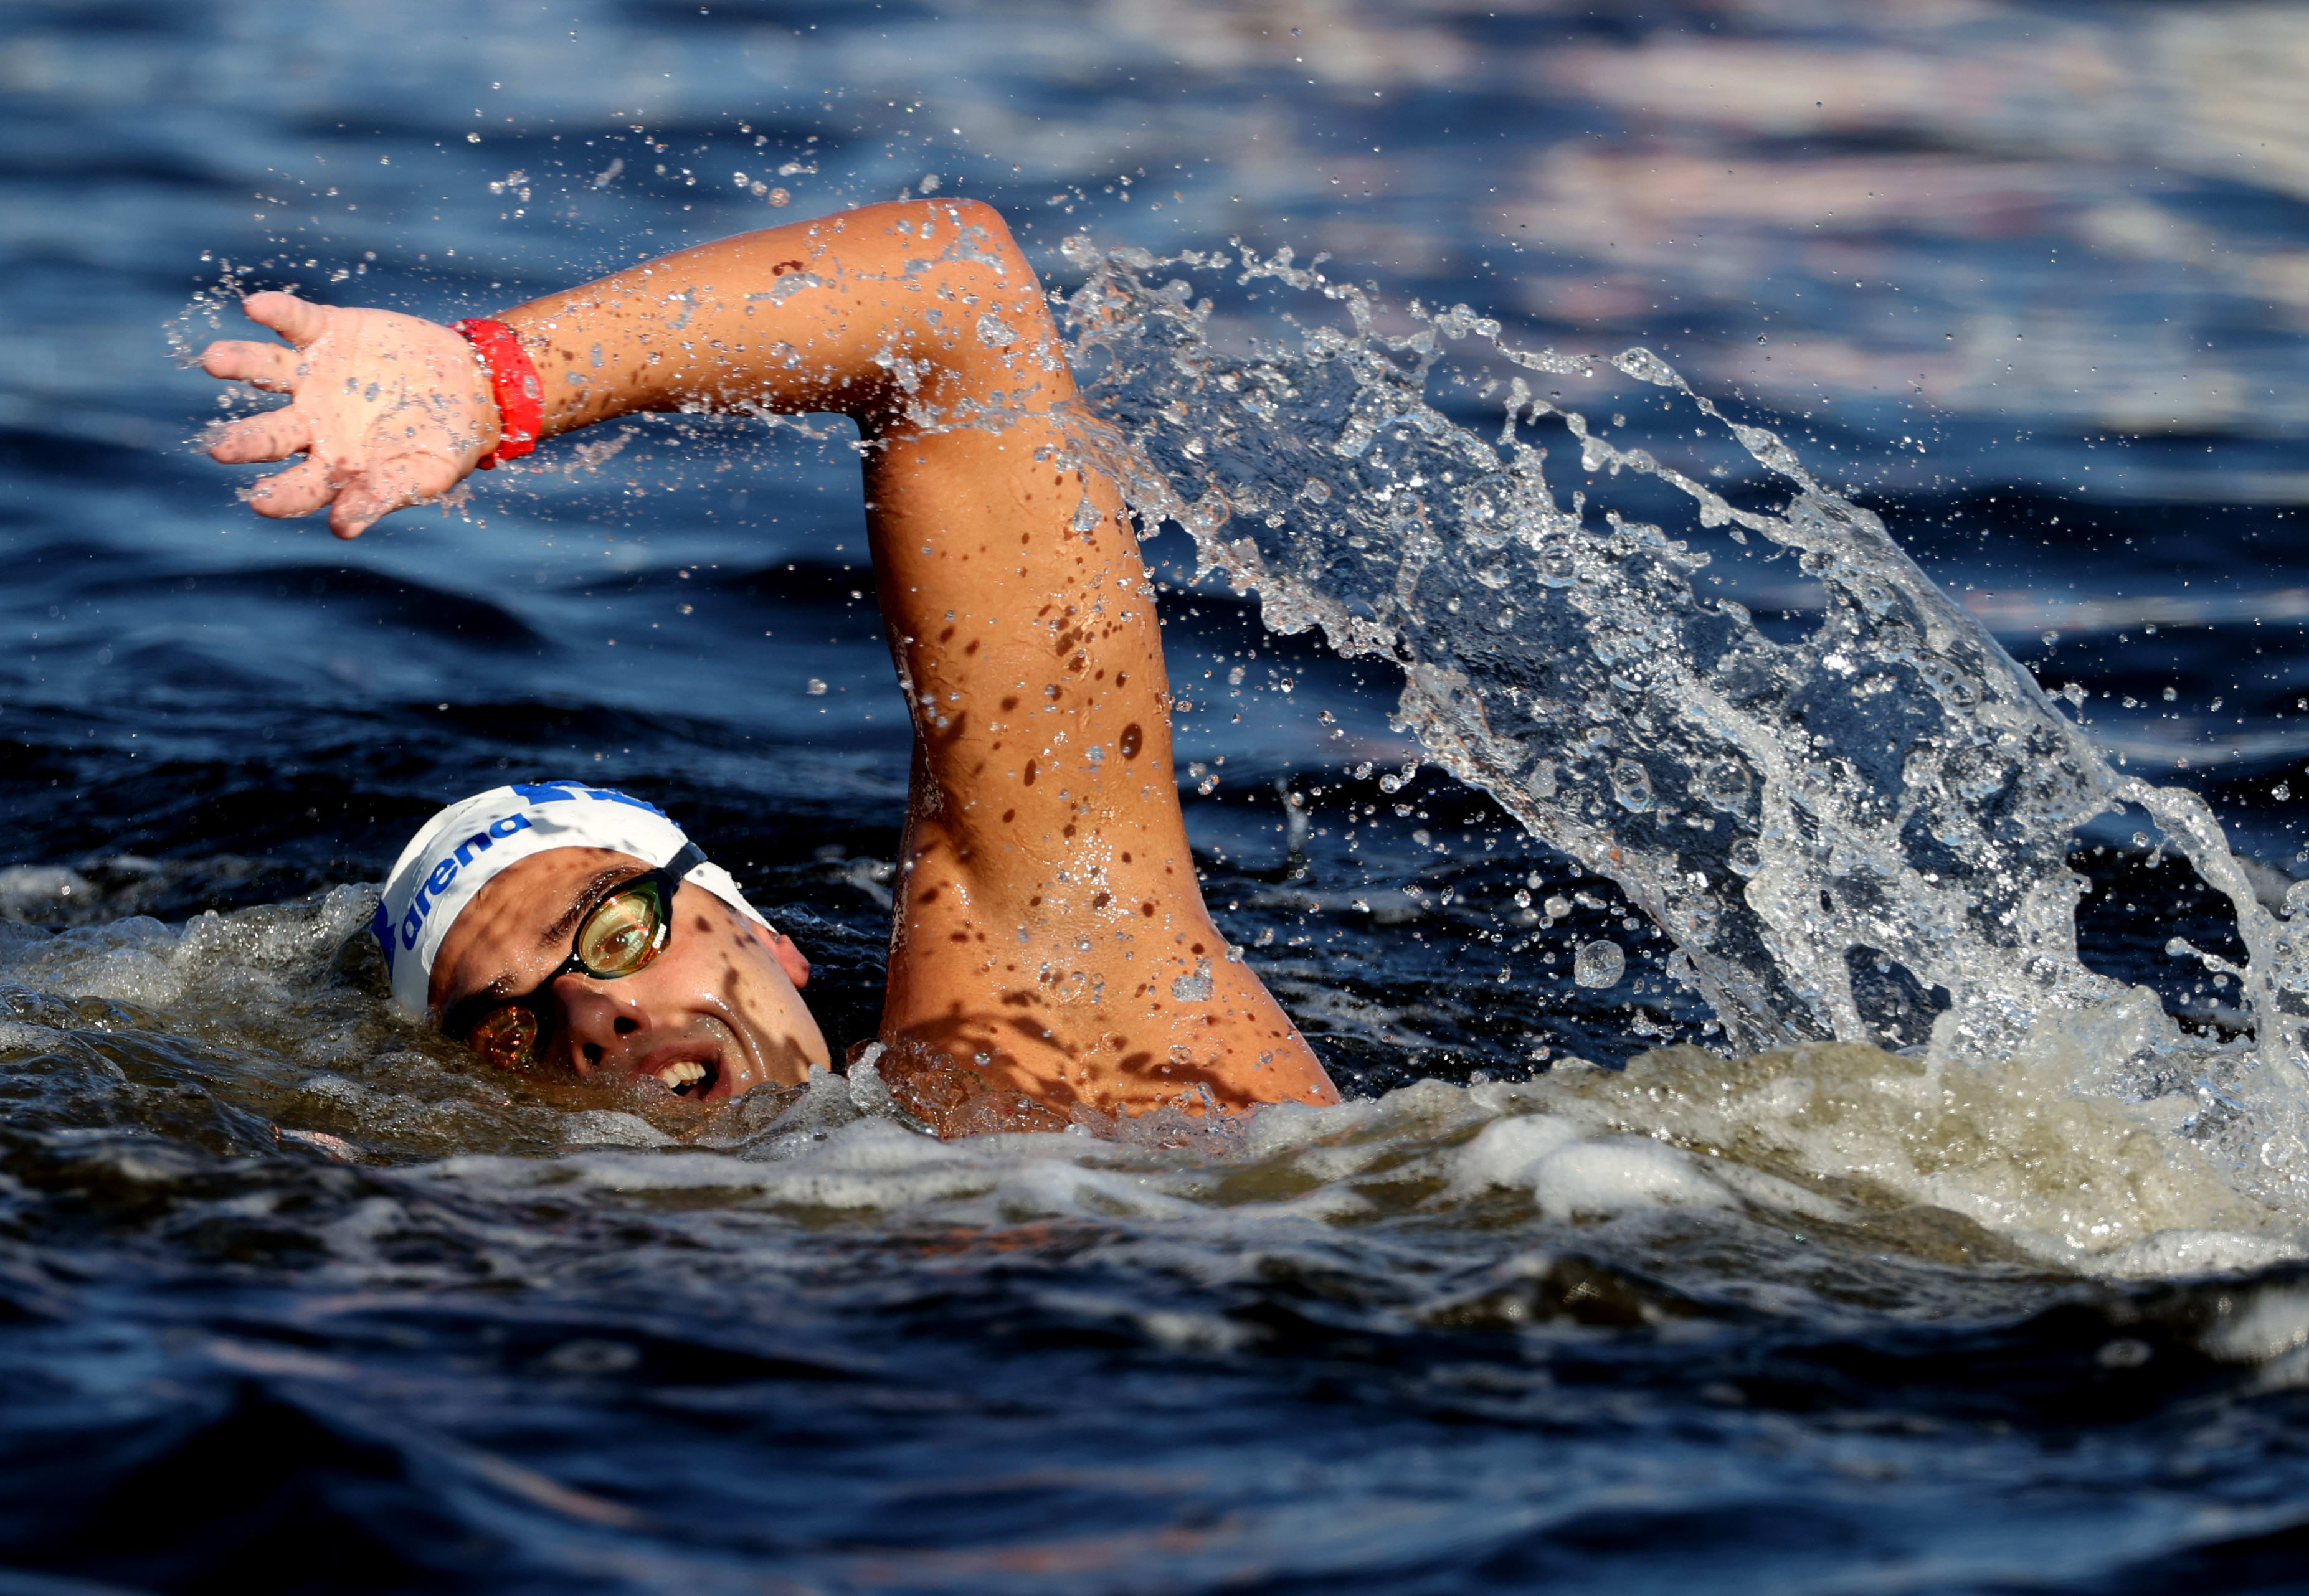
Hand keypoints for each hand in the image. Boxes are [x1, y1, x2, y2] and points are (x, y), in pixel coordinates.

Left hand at [201, 292, 498, 538]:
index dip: (280, 496)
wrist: (472, 385)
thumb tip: (343, 528)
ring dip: (240, 363)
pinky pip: (294, 320)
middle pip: (270, 434)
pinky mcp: (327, 332)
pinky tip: (256, 307)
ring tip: (215, 360)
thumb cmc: (448, 441)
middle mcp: (312, 422)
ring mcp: (314, 375)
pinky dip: (277, 312)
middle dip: (244, 441)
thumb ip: (386, 493)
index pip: (298, 487)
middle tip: (218, 448)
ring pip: (266, 370)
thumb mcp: (427, 474)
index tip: (261, 501)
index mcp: (334, 465)